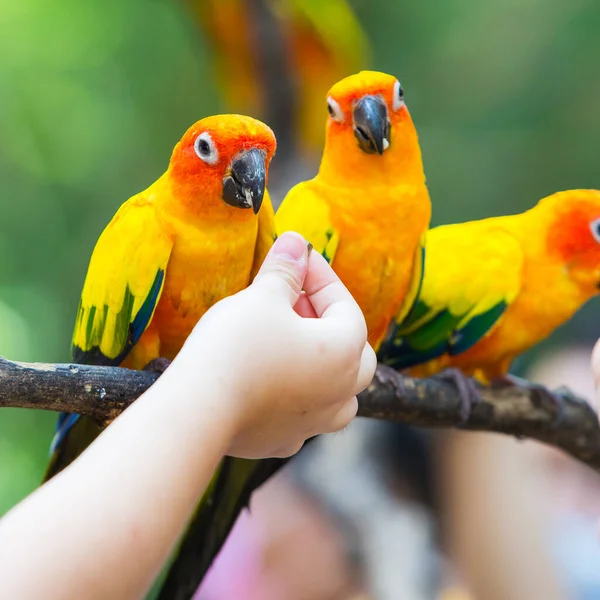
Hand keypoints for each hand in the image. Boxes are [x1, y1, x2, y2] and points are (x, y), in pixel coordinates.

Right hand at [166, 232, 376, 458]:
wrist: (199, 411)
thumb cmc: (237, 347)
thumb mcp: (263, 297)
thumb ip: (286, 270)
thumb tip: (295, 243)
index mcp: (344, 351)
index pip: (344, 305)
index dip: (320, 276)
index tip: (297, 257)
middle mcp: (340, 391)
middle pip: (353, 350)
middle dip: (328, 320)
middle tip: (296, 300)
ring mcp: (314, 422)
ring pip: (338, 389)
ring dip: (322, 362)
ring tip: (292, 342)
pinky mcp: (285, 440)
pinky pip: (305, 412)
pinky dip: (297, 392)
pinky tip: (273, 380)